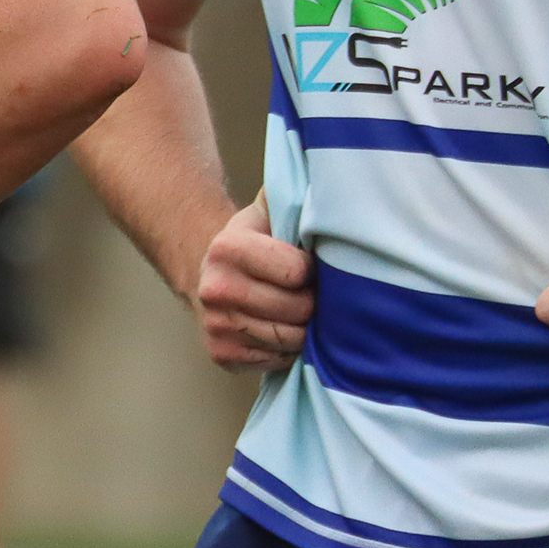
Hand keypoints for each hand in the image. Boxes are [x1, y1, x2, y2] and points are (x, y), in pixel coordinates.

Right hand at [197, 197, 315, 371]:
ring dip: (302, 329)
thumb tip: (337, 187)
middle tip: (307, 292)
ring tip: (295, 311)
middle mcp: (214, 288)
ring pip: (291, 340)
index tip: (305, 264)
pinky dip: (285, 349)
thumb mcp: (273, 210)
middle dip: (312, 303)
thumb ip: (298, 198)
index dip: (311, 270)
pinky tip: (277, 328)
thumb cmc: (259, 241)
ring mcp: (215, 324)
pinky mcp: (221, 353)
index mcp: (226, 248)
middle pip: (297, 311)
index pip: (298, 273)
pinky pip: (276, 360)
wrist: (211, 271)